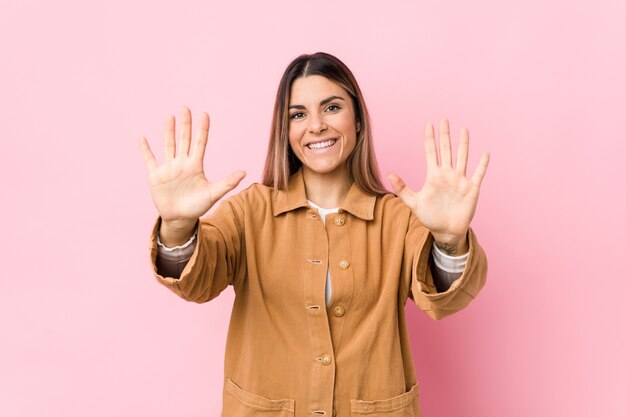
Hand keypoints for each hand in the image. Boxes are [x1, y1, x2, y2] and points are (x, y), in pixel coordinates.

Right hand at [139, 106, 245, 227]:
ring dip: (168, 131)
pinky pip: (149, 159)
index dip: (202, 129)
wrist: (180, 219)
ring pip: (169, 145)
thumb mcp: (213, 194)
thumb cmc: (197, 206)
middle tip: (186, 108)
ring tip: (170, 116)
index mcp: (196, 166)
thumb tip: (244, 172)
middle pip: (184, 140)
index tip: (205, 114)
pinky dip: (145, 149)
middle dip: (185, 124)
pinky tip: (142, 137)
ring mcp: (169, 168)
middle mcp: (182, 163)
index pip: (200, 143)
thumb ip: (228, 183)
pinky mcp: (156, 176)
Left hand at [388, 119, 488, 253]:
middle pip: (446, 150)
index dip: (430, 139)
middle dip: (445, 135)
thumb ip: (402, 188)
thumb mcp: (413, 203)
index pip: (431, 152)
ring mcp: (460, 180)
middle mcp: (447, 174)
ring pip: (463, 157)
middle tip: (444, 120)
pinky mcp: (471, 189)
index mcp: (433, 176)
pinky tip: (485, 153)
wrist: (446, 231)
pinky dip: (482, 164)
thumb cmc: (429, 218)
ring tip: (464, 130)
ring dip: (463, 144)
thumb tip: (389, 174)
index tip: (429, 125)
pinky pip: (478, 173)